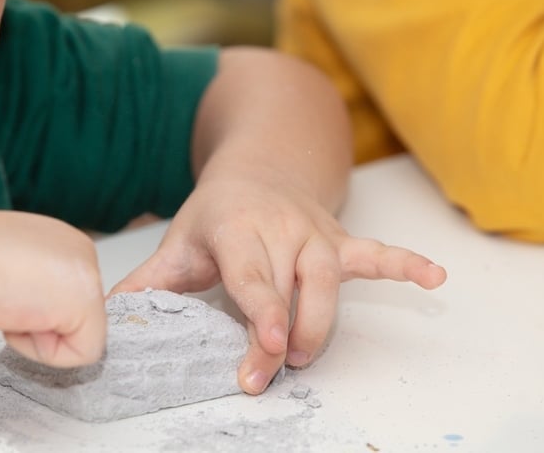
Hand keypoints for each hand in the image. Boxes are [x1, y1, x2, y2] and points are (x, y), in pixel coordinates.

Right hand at [0, 211, 107, 367]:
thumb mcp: (8, 263)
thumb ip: (32, 280)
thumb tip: (33, 303)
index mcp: (63, 239)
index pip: (66, 296)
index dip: (34, 309)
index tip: (6, 292)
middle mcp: (82, 250)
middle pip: (76, 317)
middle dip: (39, 323)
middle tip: (5, 300)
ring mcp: (89, 274)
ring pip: (79, 335)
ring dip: (39, 336)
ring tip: (9, 305)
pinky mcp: (87, 304)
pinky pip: (82, 352)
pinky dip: (46, 352)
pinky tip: (19, 321)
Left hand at [110, 176, 446, 393]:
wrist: (259, 169)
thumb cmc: (216, 214)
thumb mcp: (178, 241)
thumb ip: (148, 283)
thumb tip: (108, 314)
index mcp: (236, 227)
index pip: (251, 277)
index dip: (261, 312)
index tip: (267, 346)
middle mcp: (280, 226)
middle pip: (290, 286)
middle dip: (285, 333)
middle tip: (271, 373)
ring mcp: (315, 232)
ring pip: (330, 278)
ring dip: (322, 320)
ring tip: (306, 354)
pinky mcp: (340, 240)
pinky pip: (376, 252)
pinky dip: (405, 264)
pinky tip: (435, 278)